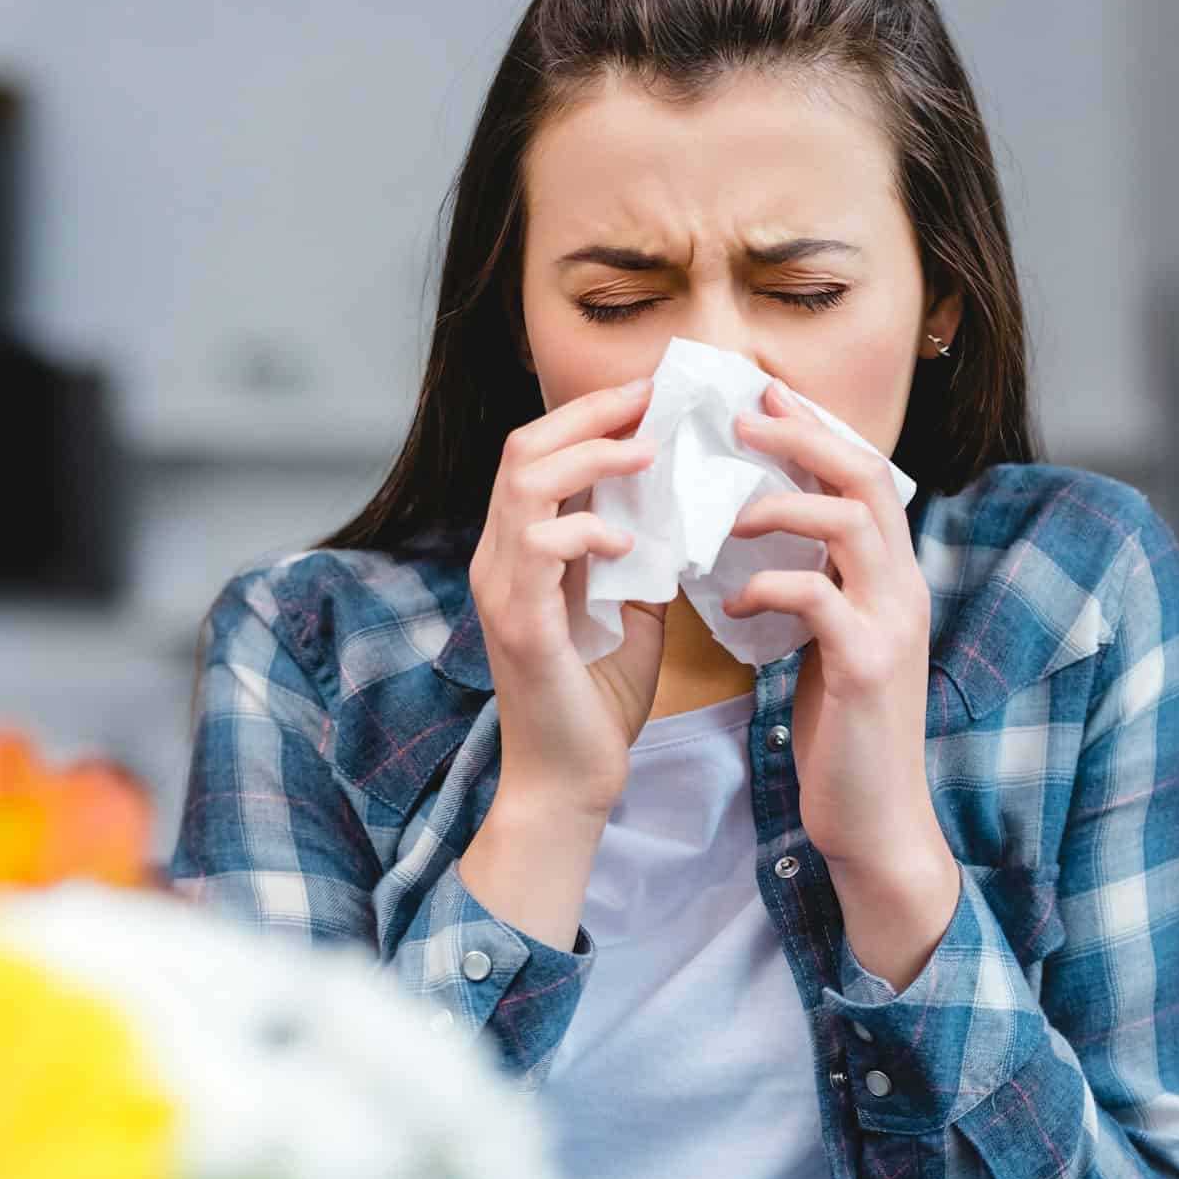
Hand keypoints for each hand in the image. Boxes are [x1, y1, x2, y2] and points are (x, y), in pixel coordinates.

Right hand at [469, 379, 670, 824]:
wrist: (570, 783)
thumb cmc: (598, 701)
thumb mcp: (630, 611)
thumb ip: (639, 559)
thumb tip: (681, 507)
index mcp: (520, 553)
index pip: (537, 455)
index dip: (589, 417)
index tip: (650, 395)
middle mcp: (498, 561)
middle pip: (521, 450)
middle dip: (589, 415)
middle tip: (651, 400)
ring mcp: (501, 590)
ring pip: (524, 486)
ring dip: (589, 458)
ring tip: (645, 452)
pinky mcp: (518, 625)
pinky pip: (541, 549)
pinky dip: (586, 531)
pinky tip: (628, 542)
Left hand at [723, 380, 944, 875]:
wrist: (875, 821)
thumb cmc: (842, 731)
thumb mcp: (829, 643)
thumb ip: (812, 587)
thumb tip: (758, 537)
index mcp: (889, 578)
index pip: (863, 475)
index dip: (815, 428)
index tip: (762, 395)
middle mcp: (901, 587)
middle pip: (865, 477)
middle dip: (801, 435)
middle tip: (740, 414)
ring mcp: (891, 624)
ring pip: (850, 522)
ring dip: (779, 502)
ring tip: (724, 514)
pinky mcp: (867, 667)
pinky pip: (818, 597)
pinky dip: (767, 585)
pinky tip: (730, 601)